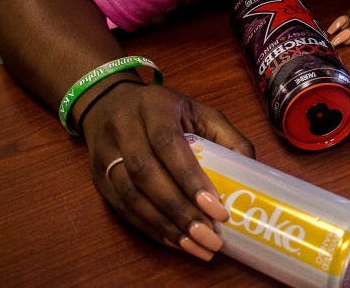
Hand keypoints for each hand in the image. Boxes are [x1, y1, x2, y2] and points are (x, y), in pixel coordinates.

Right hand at [80, 81, 253, 260]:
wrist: (110, 104)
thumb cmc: (165, 111)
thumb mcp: (199, 111)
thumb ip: (227, 136)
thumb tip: (250, 169)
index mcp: (154, 107)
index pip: (167, 144)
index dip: (190, 178)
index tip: (216, 208)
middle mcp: (123, 128)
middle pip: (146, 174)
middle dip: (180, 210)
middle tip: (209, 236)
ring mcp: (105, 155)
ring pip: (130, 196)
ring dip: (165, 226)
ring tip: (196, 246)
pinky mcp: (98, 179)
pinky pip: (123, 209)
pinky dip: (150, 228)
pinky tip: (175, 241)